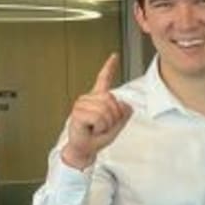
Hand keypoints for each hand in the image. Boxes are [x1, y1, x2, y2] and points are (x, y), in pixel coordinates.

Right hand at [60, 53, 132, 169]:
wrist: (84, 148)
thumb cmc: (97, 137)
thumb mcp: (116, 125)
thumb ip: (124, 114)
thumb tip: (126, 105)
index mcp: (97, 98)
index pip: (104, 79)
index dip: (110, 67)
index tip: (114, 56)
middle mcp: (88, 98)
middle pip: (112, 100)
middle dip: (114, 117)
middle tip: (103, 126)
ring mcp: (82, 104)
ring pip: (106, 110)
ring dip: (106, 124)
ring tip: (96, 128)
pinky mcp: (78, 112)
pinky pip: (99, 118)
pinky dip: (100, 127)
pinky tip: (91, 128)